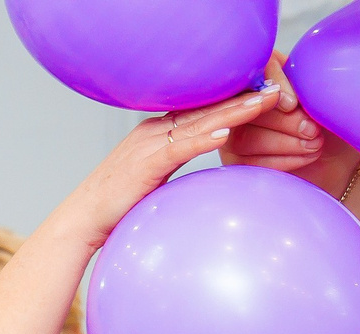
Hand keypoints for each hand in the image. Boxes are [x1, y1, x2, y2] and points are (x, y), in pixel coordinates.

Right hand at [64, 86, 282, 246]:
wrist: (82, 218)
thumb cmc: (114, 206)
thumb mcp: (150, 179)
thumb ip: (171, 167)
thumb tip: (195, 176)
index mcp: (156, 133)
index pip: (201, 111)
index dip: (232, 100)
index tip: (262, 94)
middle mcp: (153, 131)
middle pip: (206, 110)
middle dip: (243, 98)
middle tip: (277, 89)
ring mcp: (149, 144)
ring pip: (200, 123)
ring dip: (234, 112)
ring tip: (264, 103)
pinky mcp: (146, 163)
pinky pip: (181, 148)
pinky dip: (204, 139)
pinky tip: (226, 133)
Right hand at [221, 53, 359, 198]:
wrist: (343, 154)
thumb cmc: (334, 119)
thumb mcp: (328, 94)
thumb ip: (309, 79)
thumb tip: (288, 89)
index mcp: (269, 71)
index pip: (257, 67)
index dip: (272, 84)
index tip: (293, 104)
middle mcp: (245, 100)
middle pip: (246, 107)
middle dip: (283, 121)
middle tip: (313, 129)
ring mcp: (237, 132)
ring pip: (244, 138)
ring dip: (285, 143)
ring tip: (316, 143)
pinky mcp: (238, 161)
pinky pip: (248, 162)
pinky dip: (281, 161)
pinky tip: (307, 156)